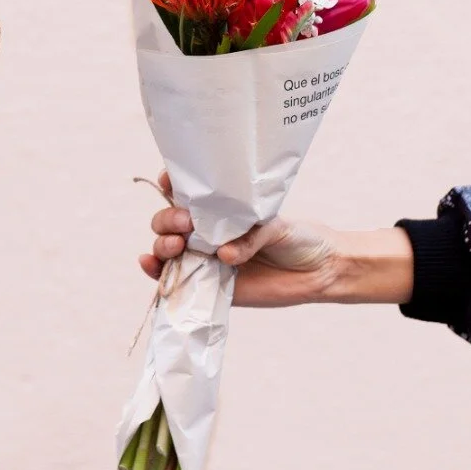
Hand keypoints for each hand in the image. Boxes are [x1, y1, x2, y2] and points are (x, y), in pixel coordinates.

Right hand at [138, 173, 413, 305]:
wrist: (320, 271)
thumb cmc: (298, 238)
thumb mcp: (275, 225)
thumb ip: (249, 235)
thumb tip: (223, 255)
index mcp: (220, 210)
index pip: (184, 193)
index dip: (170, 185)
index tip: (169, 182)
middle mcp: (206, 232)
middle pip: (167, 222)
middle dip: (167, 219)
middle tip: (186, 223)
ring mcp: (205, 259)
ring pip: (166, 249)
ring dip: (161, 245)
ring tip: (176, 245)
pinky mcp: (209, 287)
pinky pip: (177, 282)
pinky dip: (157, 274)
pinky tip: (150, 265)